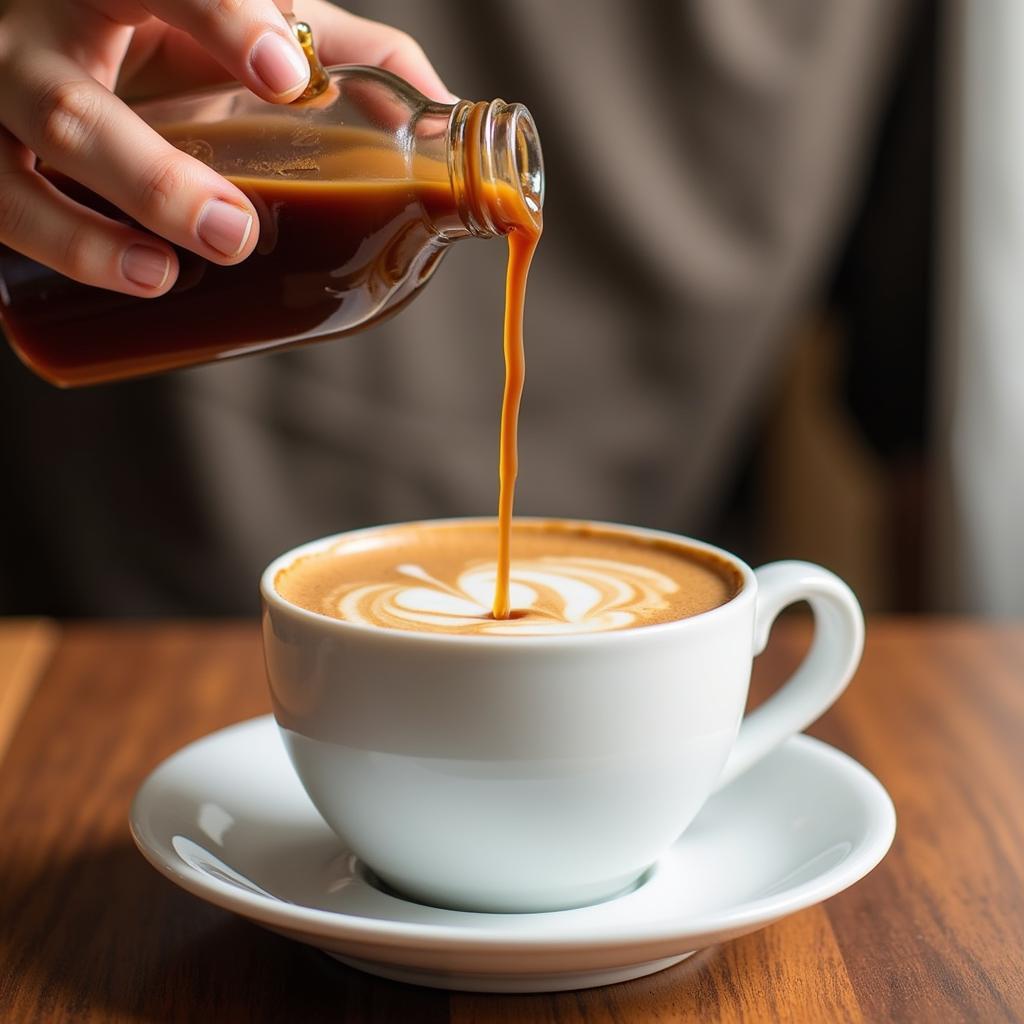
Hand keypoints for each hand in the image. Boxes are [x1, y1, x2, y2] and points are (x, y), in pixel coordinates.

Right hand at [0, 0, 453, 295]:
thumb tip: (448, 107)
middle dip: (153, 174)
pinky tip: (122, 282)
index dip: (223, 19)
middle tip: (233, 232)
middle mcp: (46, 30)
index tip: (289, 77)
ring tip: (164, 277)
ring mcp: (3, 97)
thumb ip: (345, 54)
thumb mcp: (250, 30)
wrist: (62, 42)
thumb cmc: (173, 37)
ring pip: (18, 169)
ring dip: (83, 236)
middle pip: (71, 97)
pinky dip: (50, 250)